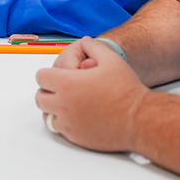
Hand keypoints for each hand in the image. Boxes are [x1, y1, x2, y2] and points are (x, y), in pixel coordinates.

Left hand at [35, 37, 148, 151]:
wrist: (139, 118)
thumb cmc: (126, 90)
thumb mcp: (112, 59)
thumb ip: (94, 47)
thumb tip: (86, 42)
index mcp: (68, 83)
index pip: (41, 77)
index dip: (49, 73)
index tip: (57, 74)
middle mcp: (63, 104)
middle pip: (40, 97)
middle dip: (48, 90)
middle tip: (61, 88)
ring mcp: (68, 123)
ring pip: (47, 115)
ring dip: (53, 108)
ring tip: (68, 102)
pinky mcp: (75, 137)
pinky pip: (60, 129)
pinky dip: (63, 122)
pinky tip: (76, 115)